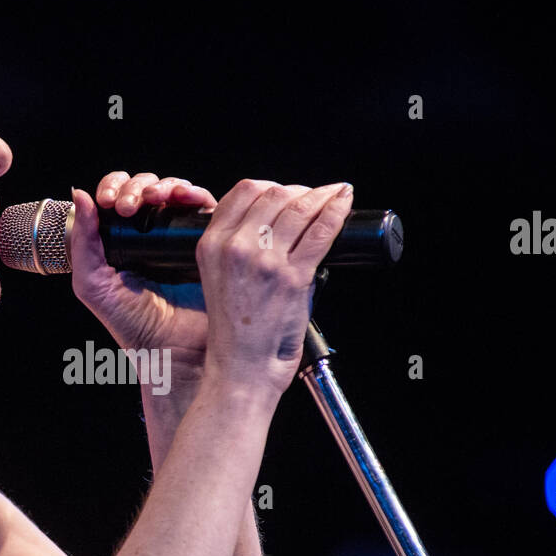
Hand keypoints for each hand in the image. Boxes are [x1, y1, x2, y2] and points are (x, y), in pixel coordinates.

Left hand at [69, 172, 217, 383]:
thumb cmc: (131, 325)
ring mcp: (180, 236)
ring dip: (162, 185)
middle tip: (127, 207)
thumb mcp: (93, 284)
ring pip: (174, 190)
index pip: (117, 197)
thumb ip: (82, 243)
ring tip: (155, 198)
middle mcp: (151, 233)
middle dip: (134, 188)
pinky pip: (204, 206)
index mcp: (121, 239)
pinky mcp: (208, 241)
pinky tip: (183, 197)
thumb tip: (81, 194)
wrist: (172, 350)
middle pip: (145, 188)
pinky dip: (194, 192)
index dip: (112, 188)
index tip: (106, 201)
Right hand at [194, 179, 353, 399]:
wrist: (242, 368)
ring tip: (336, 195)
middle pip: (273, 194)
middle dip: (299, 190)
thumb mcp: (219, 279)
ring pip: (299, 207)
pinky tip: (344, 203)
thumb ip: (239, 248)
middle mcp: (235, 248)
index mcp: (211, 245)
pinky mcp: (292, 277)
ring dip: (322, 196)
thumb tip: (280, 222)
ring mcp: (264, 261)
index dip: (270, 186)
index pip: (242, 192)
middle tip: (315, 196)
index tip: (287, 192)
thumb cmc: (235, 333)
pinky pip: (321, 231)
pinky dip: (337, 211)